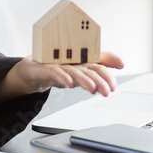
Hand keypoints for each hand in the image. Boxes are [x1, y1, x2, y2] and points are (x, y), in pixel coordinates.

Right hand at [0, 52, 123, 103]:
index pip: (97, 66)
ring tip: (92, 88)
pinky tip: (69, 83)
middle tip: (107, 91)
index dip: (107, 75)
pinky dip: (62, 77)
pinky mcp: (44, 68)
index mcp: (80, 62)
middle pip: (88, 68)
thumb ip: (100, 65)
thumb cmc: (56, 67)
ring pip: (73, 70)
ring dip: (84, 79)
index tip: (113, 86)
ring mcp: (57, 64)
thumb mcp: (80, 70)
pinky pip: (54, 72)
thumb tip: (121, 63)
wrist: (31, 71)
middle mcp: (70, 62)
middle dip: (100, 80)